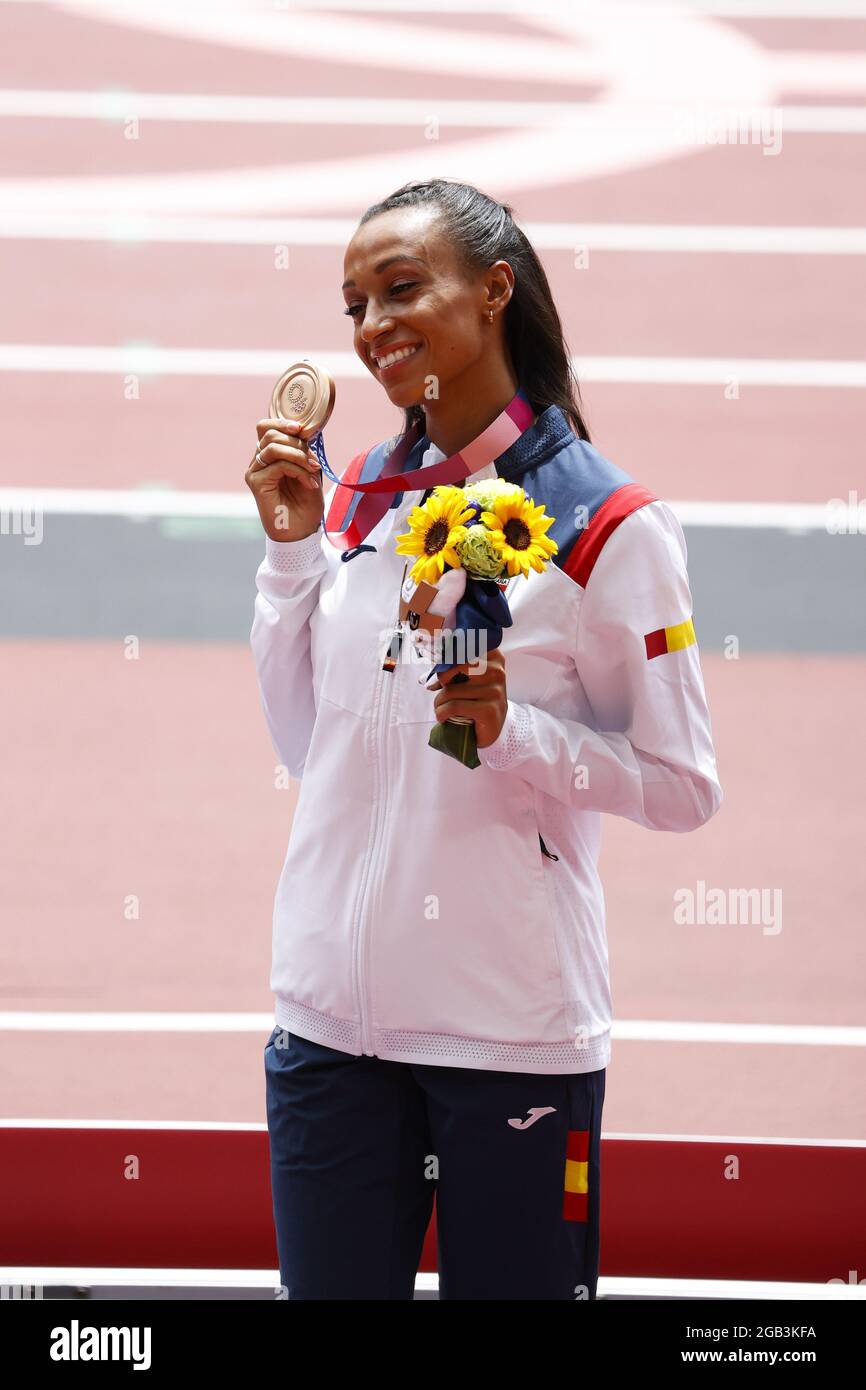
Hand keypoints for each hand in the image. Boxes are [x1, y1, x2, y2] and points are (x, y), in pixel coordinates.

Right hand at [245, 417, 324, 541]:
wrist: (302, 533)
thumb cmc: (306, 505)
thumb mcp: (310, 471)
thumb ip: (304, 451)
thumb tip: (305, 430)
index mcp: (270, 456)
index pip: (266, 427)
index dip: (282, 422)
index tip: (301, 429)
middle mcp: (259, 462)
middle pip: (269, 433)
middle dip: (296, 442)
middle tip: (314, 460)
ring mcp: (255, 472)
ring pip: (273, 446)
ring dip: (299, 455)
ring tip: (313, 470)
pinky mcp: (256, 483)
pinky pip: (278, 465)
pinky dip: (298, 470)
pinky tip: (309, 483)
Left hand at [426, 647, 506, 748]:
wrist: (491, 728)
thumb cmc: (475, 700)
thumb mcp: (466, 679)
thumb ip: (450, 669)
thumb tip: (424, 677)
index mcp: (493, 657)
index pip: (463, 647)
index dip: (446, 659)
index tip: (442, 673)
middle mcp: (497, 671)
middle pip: (455, 666)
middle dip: (442, 679)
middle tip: (440, 689)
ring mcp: (495, 691)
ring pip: (451, 690)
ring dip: (439, 702)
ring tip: (440, 707)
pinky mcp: (489, 710)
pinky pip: (454, 706)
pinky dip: (441, 713)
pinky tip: (442, 716)